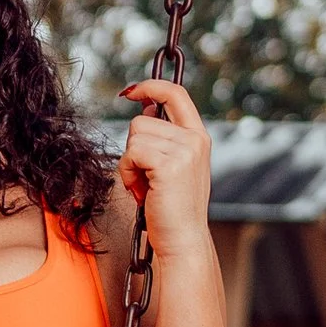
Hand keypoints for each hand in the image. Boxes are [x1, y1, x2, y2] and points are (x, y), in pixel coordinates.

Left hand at [116, 77, 213, 257]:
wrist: (182, 240)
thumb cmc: (172, 209)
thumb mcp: (172, 167)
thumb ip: (164, 138)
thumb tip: (146, 110)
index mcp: (198, 137)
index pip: (176, 94)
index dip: (152, 86)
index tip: (131, 91)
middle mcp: (195, 140)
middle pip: (142, 121)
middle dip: (134, 149)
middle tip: (145, 178)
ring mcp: (184, 151)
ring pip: (134, 136)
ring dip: (129, 164)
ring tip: (145, 186)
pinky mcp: (169, 165)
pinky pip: (131, 153)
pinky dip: (127, 173)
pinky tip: (140, 191)